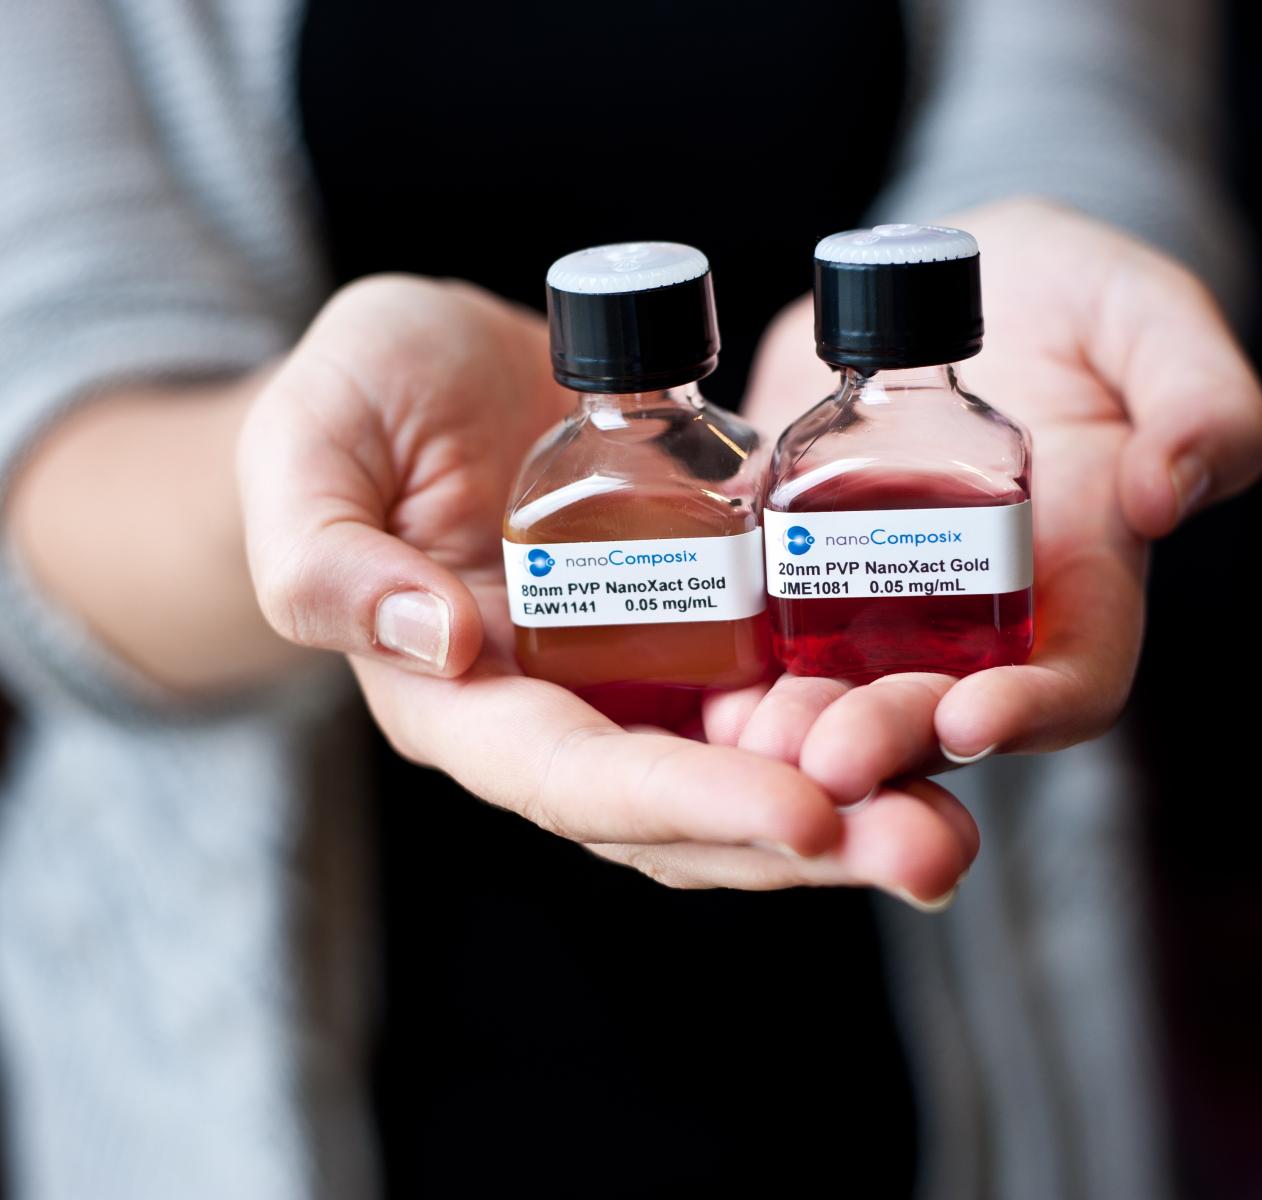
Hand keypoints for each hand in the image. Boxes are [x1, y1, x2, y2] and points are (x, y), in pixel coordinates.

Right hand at [237, 276, 976, 903]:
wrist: (431, 371)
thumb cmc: (353, 401)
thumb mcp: (307, 447)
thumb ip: (326, 555)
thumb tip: (437, 644)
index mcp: (461, 703)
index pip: (579, 780)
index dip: (688, 803)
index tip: (804, 813)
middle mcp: (560, 716)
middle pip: (687, 815)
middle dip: (809, 842)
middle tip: (931, 850)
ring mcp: (636, 680)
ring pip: (750, 774)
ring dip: (854, 804)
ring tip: (954, 820)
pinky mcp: (697, 631)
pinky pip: (782, 695)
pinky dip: (854, 719)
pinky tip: (940, 719)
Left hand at [707, 200, 1261, 801]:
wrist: (965, 273)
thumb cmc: (1084, 299)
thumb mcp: (1156, 322)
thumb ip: (1201, 400)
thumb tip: (1167, 494)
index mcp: (1086, 584)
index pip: (1075, 680)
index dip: (1031, 711)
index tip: (973, 717)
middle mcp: (983, 620)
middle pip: (941, 711)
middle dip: (888, 739)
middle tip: (827, 757)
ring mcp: (887, 604)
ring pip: (846, 696)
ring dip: (799, 731)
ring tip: (748, 735)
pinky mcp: (804, 567)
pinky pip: (768, 632)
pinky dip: (738, 667)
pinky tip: (698, 680)